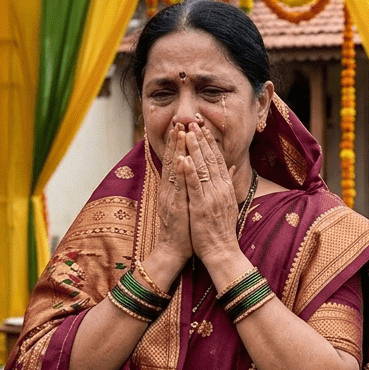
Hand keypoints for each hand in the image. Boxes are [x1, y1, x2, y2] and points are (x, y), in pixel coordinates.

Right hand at [155, 124, 192, 265]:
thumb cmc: (184, 226)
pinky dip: (179, 172)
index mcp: (175, 188)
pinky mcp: (175, 206)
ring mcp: (171, 196)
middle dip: (177, 140)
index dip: (181, 144)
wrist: (174, 248)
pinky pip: (177, 186)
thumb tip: (198, 174)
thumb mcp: (189, 203)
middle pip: (173, 160)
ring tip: (180, 132)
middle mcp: (170, 189)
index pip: (178, 161)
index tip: (185, 126)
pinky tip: (181, 159)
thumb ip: (191, 187)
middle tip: (180, 121)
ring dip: (176, 150)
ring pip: (174, 169)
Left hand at [183, 121, 243, 266]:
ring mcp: (211, 196)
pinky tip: (184, 158)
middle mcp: (220, 188)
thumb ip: (228, 182)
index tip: (203, 128)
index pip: (218, 159)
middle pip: (211, 159)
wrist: (222, 250)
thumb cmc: (222, 229)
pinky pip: (195, 185)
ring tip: (188, 132)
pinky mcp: (201, 206)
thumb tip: (232, 165)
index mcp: (225, 187)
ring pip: (202, 168)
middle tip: (194, 121)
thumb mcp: (228, 202)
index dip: (210, 142)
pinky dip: (189, 171)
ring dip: (195, 149)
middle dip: (201, 139)